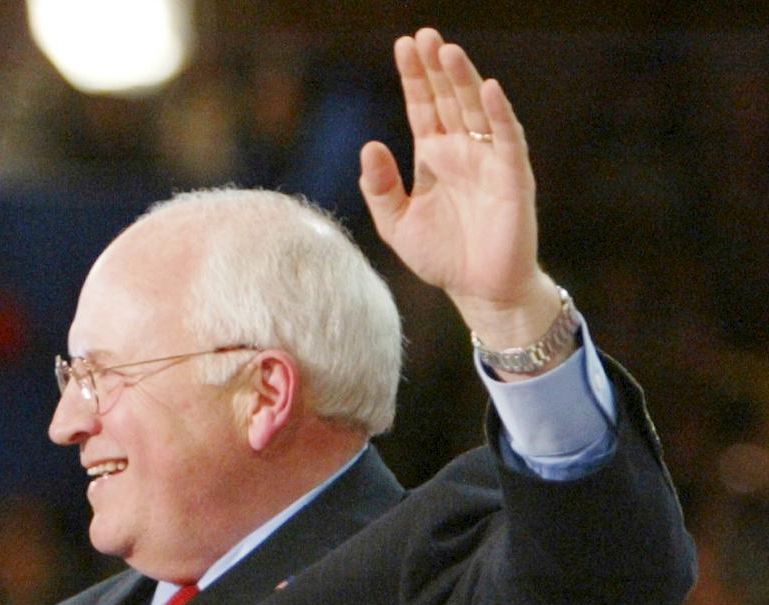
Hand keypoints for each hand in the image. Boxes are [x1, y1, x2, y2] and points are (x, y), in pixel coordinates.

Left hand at [359, 28, 560, 346]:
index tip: (403, 45)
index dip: (414, 77)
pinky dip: (498, 113)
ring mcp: (488, 160)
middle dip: (436, 68)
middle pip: (448, 99)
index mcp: (434, 156)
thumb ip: (380, 188)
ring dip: (464, 80)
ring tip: (447, 51)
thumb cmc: (441, 256)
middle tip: (424, 34)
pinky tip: (487, 89)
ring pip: (476, 110)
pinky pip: (506, 138)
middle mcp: (462, 150)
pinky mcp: (512, 176)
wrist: (478, 291)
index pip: (422, 107)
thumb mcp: (397, 224)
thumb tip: (370, 144)